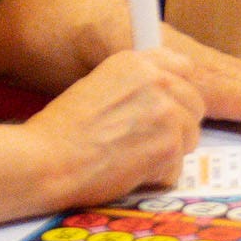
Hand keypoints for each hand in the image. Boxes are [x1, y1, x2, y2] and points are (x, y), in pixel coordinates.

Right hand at [27, 50, 204, 206]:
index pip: (183, 68)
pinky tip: (128, 173)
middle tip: (146, 141)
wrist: (46, 160)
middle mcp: (156, 80)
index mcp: (136, 62)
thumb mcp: (98, 86)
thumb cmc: (62, 131)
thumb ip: (135, 85)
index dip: (178, 91)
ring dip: (167, 153)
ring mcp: (166, 113)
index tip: (171, 105)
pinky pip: (177, 168)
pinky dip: (156, 177)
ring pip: (189, 137)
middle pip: (194, 104)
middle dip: (177, 125)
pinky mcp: (168, 147)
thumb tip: (166, 94)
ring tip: (130, 157)